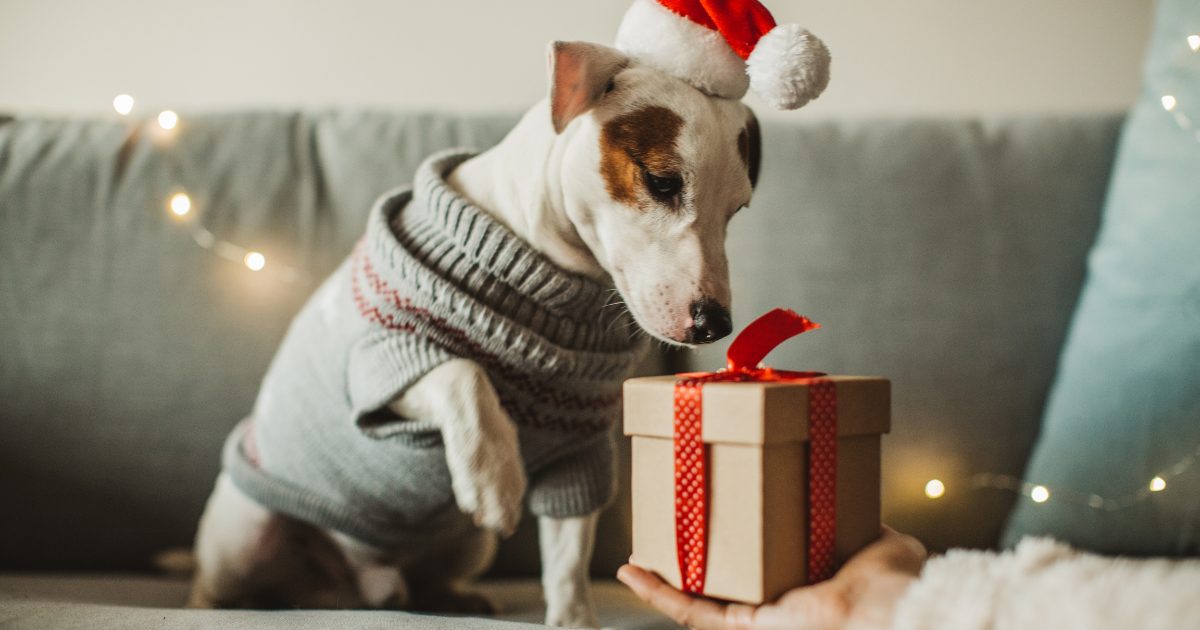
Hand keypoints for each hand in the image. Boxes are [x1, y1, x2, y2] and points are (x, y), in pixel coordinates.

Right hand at [617, 527, 925, 629]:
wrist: (888, 611)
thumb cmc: (895, 586)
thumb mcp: (884, 543)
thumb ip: (869, 529)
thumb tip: (862, 510)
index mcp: (812, 587)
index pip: (766, 566)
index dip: (741, 545)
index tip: (723, 518)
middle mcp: (781, 607)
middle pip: (726, 582)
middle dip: (693, 559)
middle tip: (670, 528)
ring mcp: (759, 620)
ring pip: (699, 598)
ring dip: (664, 576)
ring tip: (639, 547)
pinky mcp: (744, 627)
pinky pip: (692, 613)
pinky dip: (660, 594)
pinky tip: (633, 571)